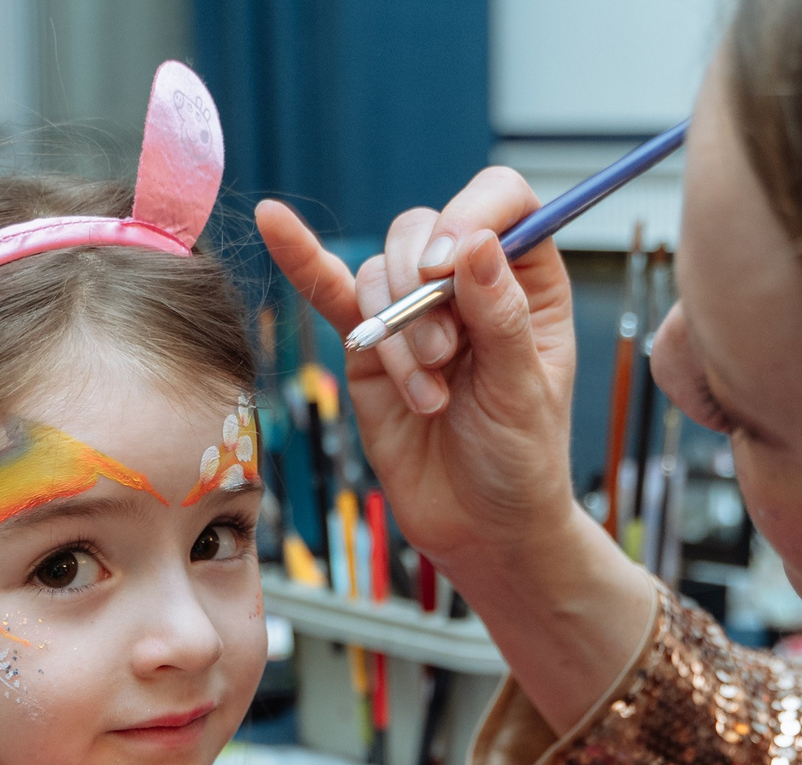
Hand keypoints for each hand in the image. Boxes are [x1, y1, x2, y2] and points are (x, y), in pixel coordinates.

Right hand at [257, 177, 583, 589]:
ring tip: (428, 395)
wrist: (478, 526)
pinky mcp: (368, 347)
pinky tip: (274, 222)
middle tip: (444, 355)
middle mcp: (467, 283)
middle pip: (424, 230)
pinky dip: (304, 260)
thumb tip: (476, 242)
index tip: (446, 268)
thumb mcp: (523, 391)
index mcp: (526, 279)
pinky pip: (330, 293)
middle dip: (421, 289)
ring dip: (397, 333)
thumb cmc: (519, 460)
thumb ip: (499, 317)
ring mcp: (413, 311)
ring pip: (379, 273)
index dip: (469, 216)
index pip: (501, 201)